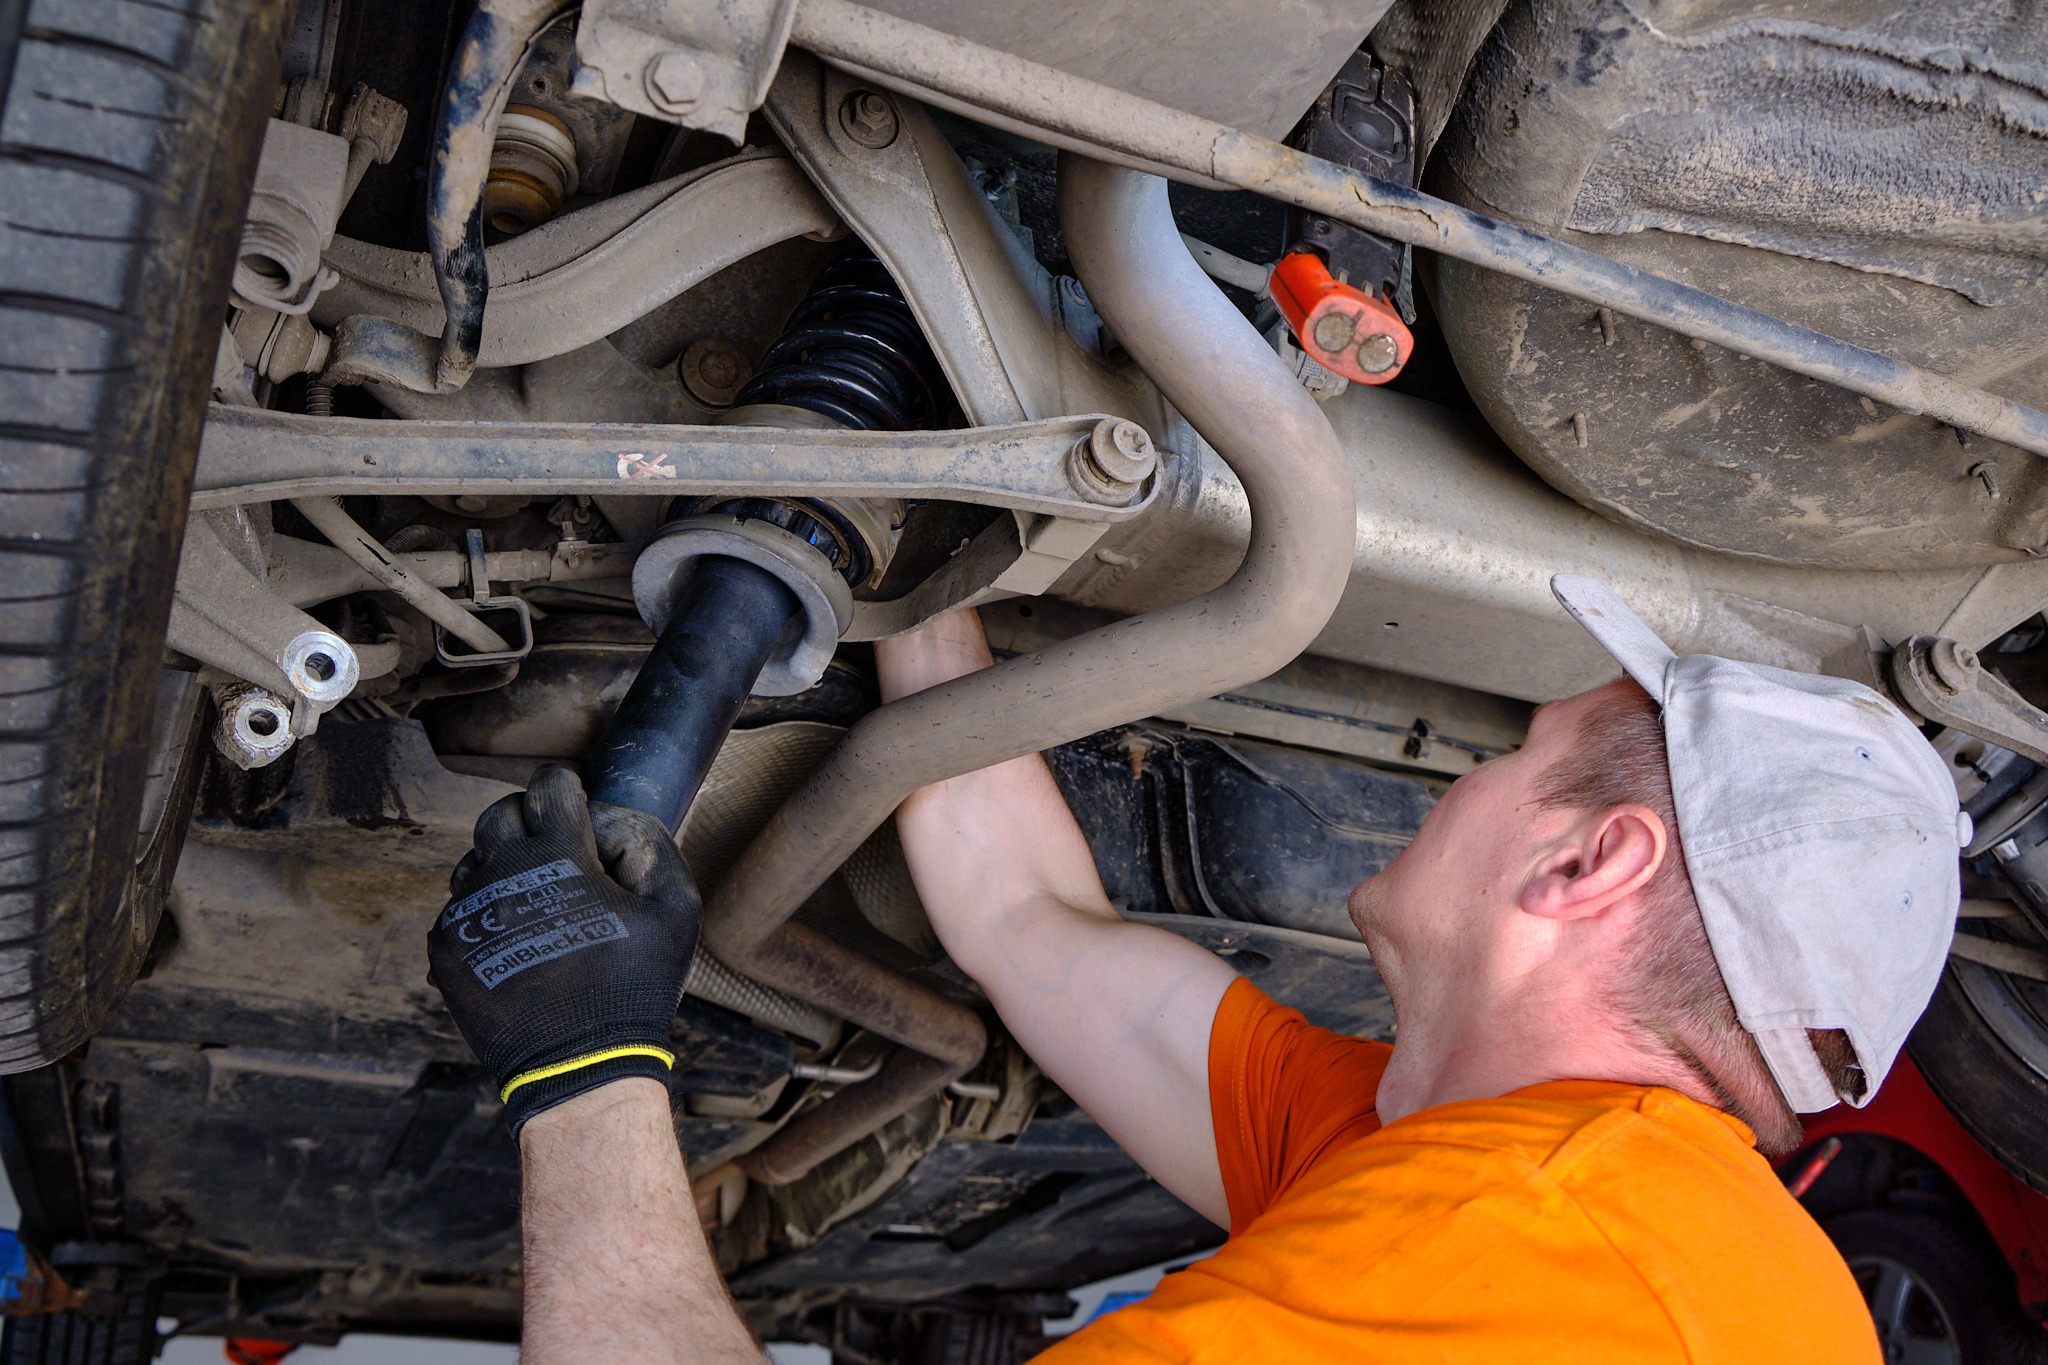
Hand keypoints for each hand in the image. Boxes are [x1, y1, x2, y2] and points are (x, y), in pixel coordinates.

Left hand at [429, 764, 700, 1134]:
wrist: (578, 1066)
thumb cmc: (635, 986)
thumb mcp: (676, 911)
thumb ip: (652, 847)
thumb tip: (613, 818)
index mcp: (559, 856)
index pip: (548, 785)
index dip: (565, 786)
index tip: (575, 802)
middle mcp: (502, 874)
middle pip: (498, 815)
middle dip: (527, 820)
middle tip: (554, 850)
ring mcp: (467, 913)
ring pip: (472, 862)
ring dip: (501, 868)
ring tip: (535, 904)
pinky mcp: (446, 949)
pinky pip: (458, 910)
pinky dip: (485, 915)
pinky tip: (516, 942)